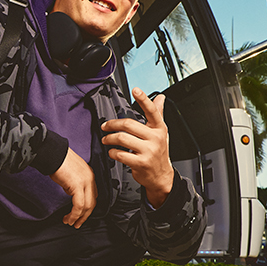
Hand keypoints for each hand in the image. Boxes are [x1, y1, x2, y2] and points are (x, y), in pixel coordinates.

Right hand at [49, 148, 96, 227]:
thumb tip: (70, 192)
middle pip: (92, 203)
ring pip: (87, 206)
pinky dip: (74, 214)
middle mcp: (90, 178)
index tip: (80, 215)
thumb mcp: (70, 172)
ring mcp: (85, 182)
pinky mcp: (77, 186)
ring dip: (78, 218)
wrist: (53, 152)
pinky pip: (79, 205)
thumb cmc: (57, 159)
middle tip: (77, 223)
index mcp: (89, 174)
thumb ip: (74, 182)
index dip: (87, 207)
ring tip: (70, 223)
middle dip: (85, 216)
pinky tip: (69, 218)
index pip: (93, 195)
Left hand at [102, 87, 173, 206]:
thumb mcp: (161, 133)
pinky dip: (112, 152)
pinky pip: (120, 154)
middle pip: (128, 125)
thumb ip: (158, 114)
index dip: (143, 99)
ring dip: (109, 138)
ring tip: (106, 139)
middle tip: (105, 127)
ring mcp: (148, 151)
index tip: (135, 89)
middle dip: (112, 125)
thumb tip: (160, 97)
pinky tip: (112, 152)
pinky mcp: (141, 163)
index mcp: (159, 128)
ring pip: (122, 139)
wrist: (161, 176)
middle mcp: (155, 138)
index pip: (152, 111)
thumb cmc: (158, 152)